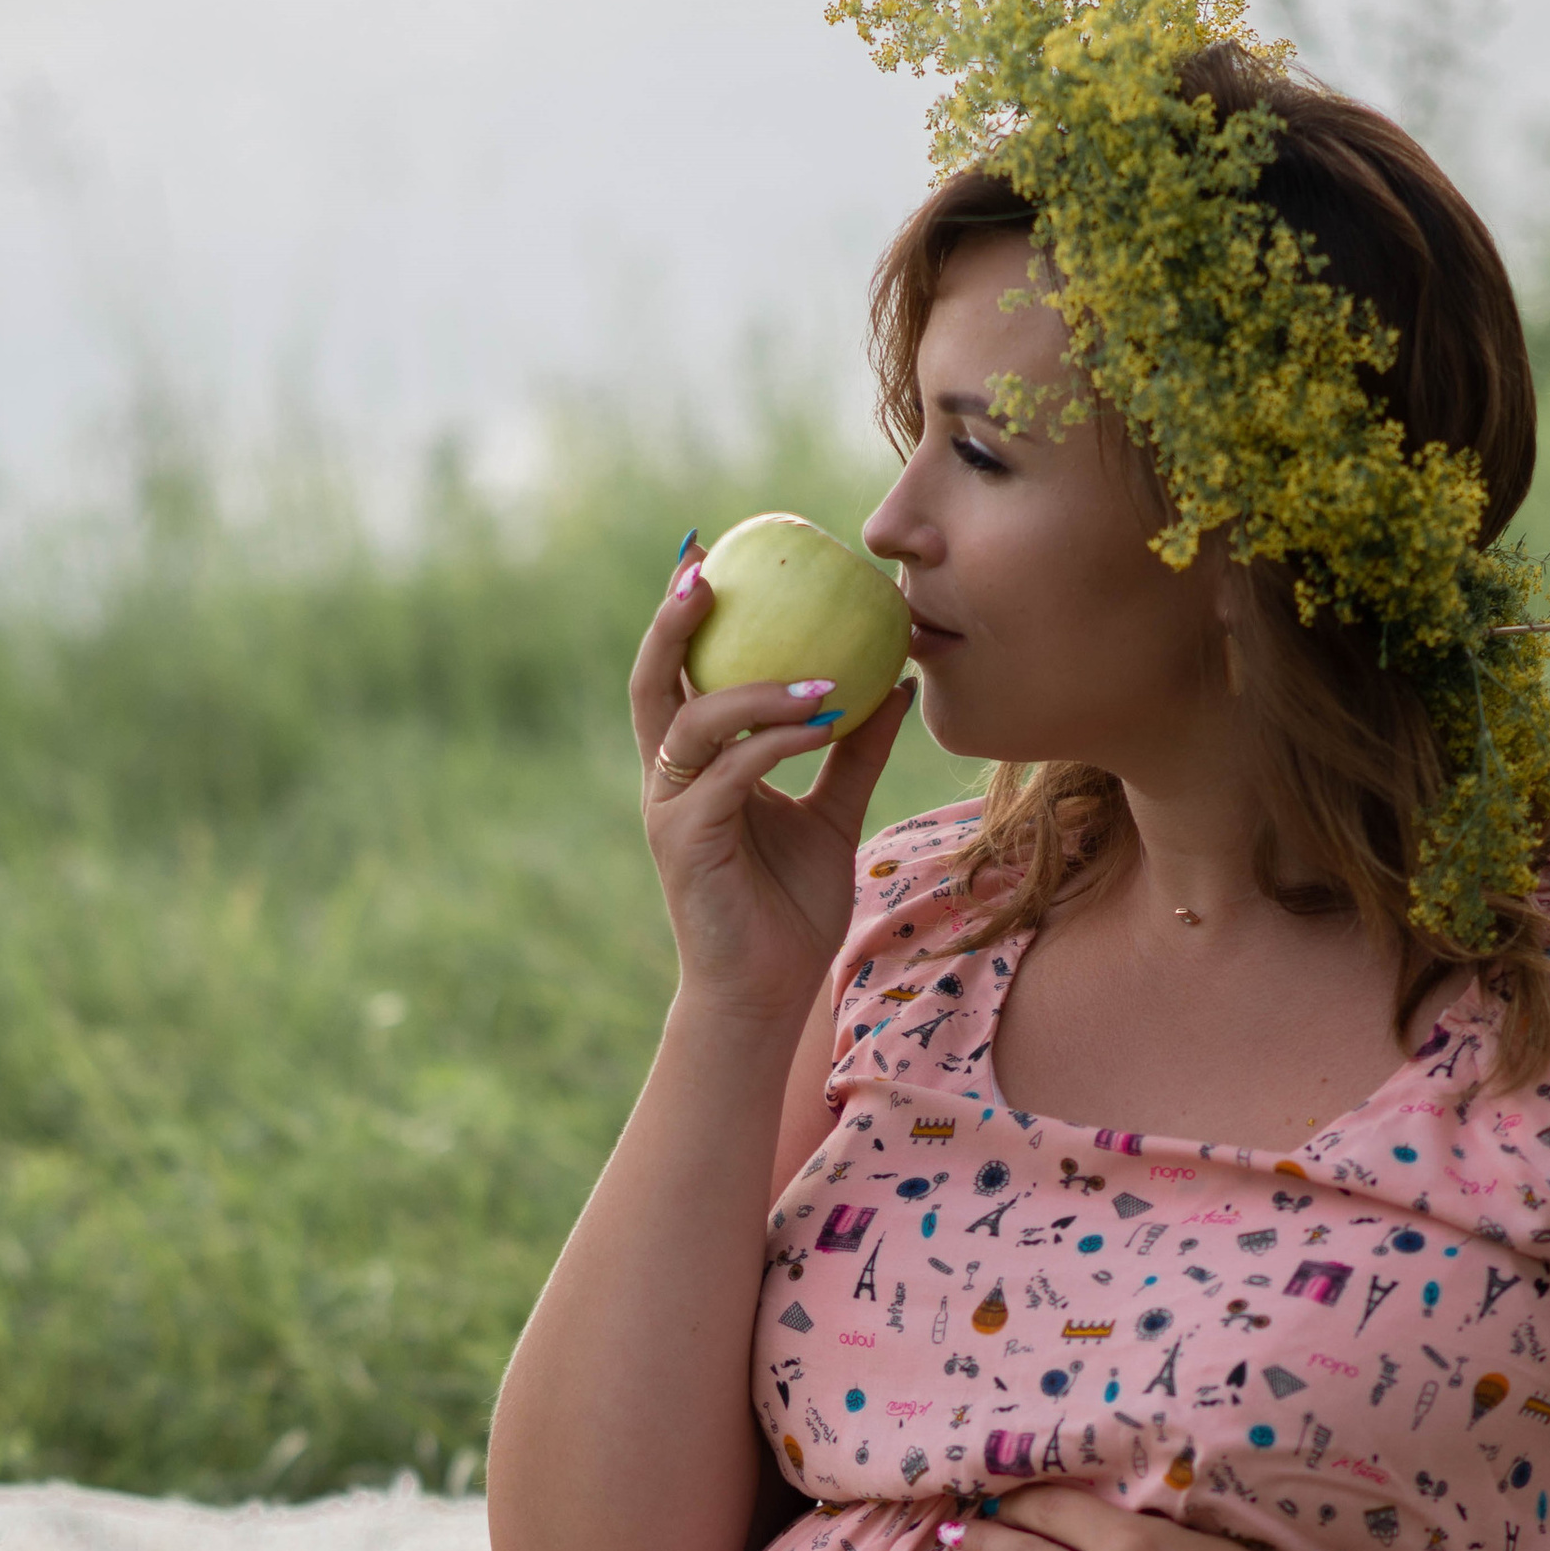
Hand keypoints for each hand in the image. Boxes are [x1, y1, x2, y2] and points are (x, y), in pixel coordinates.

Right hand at [631, 538, 912, 1029]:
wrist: (767, 992)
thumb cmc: (791, 909)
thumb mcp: (834, 815)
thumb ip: (854, 751)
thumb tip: (896, 683)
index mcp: (694, 766)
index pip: (679, 676)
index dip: (683, 617)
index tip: (709, 558)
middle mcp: (670, 778)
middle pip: (653, 680)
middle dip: (673, 620)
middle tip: (707, 568)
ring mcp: (669, 808)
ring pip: (693, 719)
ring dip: (757, 686)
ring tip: (824, 675)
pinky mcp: (682, 840)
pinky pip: (729, 771)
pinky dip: (773, 740)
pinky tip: (823, 720)